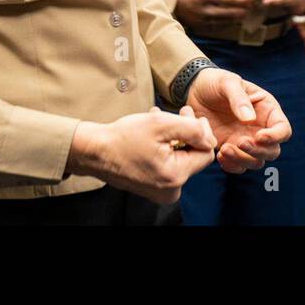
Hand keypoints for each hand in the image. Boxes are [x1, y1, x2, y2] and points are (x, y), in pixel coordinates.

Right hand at [66, 107, 215, 203]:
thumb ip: (191, 129)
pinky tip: (153, 133)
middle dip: (186, 131)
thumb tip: (209, 136)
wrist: (94, 152)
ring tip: (158, 120)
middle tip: (176, 112)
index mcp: (175, 176)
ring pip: (181, 158)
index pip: (206, 153)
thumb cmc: (123, 137)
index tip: (187, 113)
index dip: (201, 131)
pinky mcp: (153, 188)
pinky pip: (169, 165)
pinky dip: (164, 147)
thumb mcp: (161, 124)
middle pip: (194, 155)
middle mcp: (171, 190)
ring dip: (174, 136)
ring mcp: (162, 191)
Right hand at [173, 0, 242, 26]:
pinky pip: (218, 27)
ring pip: (225, 21)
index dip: (241, 1)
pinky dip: (227, 24)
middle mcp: (206, 10)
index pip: (228, 0)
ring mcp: (204, 20)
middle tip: (252, 9)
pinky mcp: (203, 27)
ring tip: (245, 15)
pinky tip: (234, 21)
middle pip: (229, 13)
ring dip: (236, 18)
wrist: (175, 3)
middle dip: (242, 11)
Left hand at [185, 69, 291, 173]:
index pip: (283, 130)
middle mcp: (260, 128)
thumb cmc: (214, 81)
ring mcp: (245, 140)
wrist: (193, 90)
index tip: (259, 136)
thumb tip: (250, 119)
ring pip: (256, 162)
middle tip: (240, 142)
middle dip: (258, 151)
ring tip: (225, 149)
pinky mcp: (230, 149)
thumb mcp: (227, 82)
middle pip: (272, 151)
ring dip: (243, 160)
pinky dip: (232, 166)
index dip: (275, 136)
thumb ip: (239, 98)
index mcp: (266, 110)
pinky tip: (219, 155)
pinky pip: (238, 166)